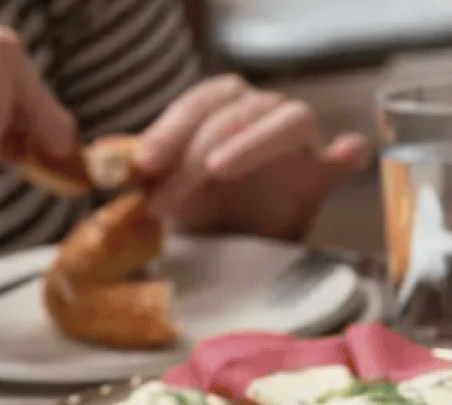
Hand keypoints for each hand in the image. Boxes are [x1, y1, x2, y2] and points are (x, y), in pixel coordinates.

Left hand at [136, 74, 370, 240]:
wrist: (238, 256)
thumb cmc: (204, 215)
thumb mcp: (168, 193)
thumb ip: (145, 174)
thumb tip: (104, 157)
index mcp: (225, 107)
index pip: (202, 101)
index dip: (171, 128)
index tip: (143, 165)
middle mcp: (262, 114)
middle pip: (238, 111)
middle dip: (195, 151)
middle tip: (166, 200)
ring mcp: (299, 144)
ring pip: (290, 119)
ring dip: (252, 141)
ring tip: (219, 168)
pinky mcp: (324, 177)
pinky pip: (348, 155)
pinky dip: (347, 153)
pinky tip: (344, 154)